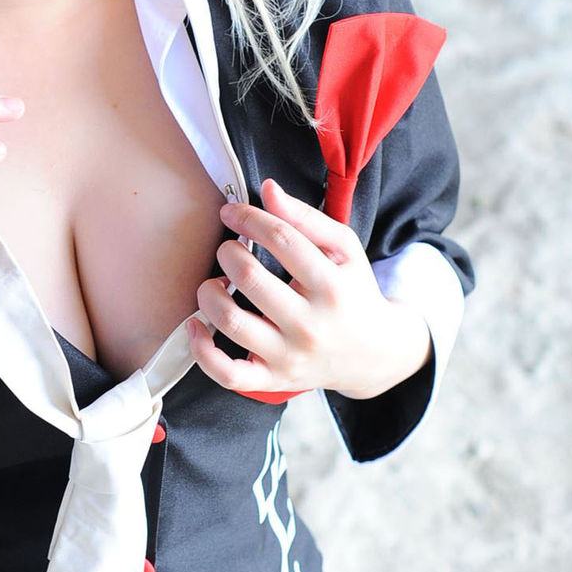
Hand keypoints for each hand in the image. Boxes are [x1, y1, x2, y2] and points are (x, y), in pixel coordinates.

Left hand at [187, 177, 431, 399]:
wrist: (375, 354)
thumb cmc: (352, 292)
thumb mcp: (344, 250)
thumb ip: (307, 218)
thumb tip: (267, 190)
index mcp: (332, 286)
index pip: (282, 240)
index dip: (248, 218)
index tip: (230, 212)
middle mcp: (311, 325)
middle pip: (249, 278)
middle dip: (227, 252)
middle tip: (229, 249)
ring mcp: (290, 356)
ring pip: (231, 322)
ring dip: (209, 293)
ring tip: (216, 282)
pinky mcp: (273, 381)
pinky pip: (227, 373)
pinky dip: (201, 348)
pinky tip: (197, 324)